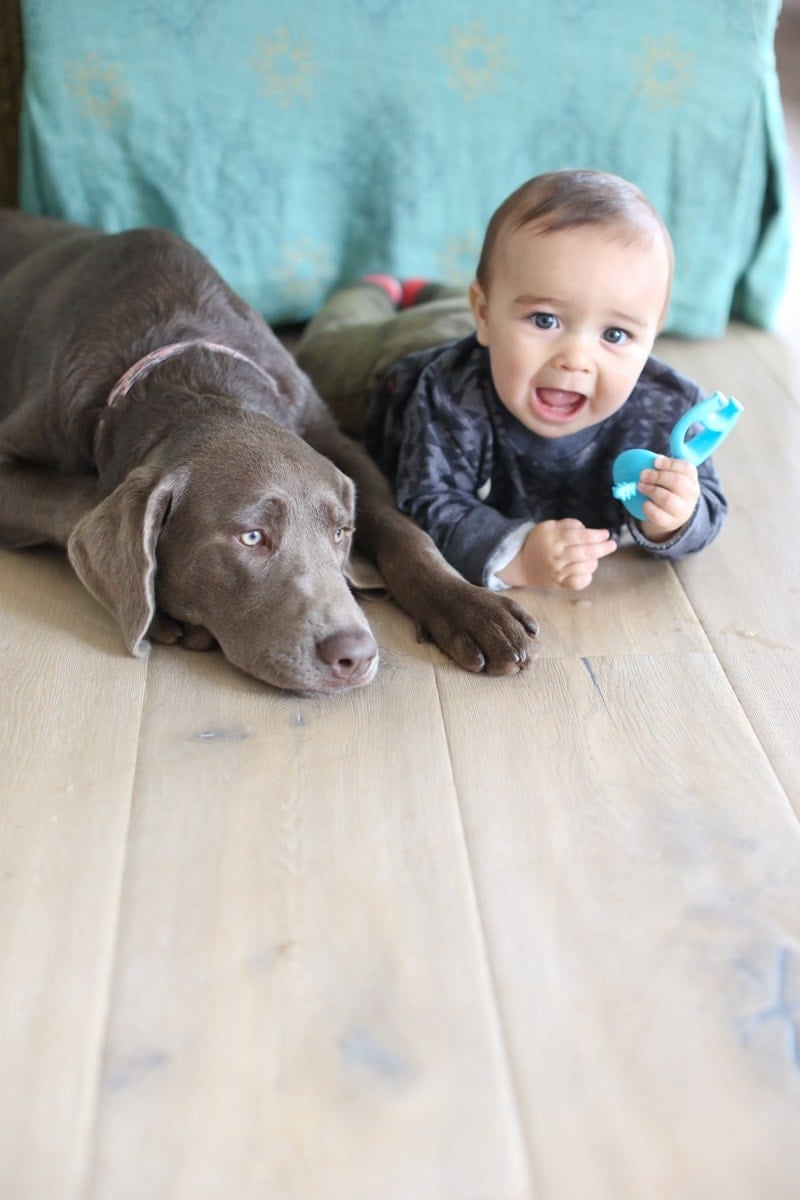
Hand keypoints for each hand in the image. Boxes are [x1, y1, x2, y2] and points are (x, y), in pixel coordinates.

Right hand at [498, 519, 616, 590]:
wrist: (521, 563)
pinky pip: (578, 583)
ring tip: (594, 557)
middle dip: (603, 548)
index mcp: (554, 538)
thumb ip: (568, 524)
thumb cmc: (538, 542)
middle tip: (612, 545)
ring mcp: (557, 571)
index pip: (580, 536)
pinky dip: (586, 578)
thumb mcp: (548, 526)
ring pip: (585, 568)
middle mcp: (556, 555)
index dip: (596, 535)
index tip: (605, 534)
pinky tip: (586, 571)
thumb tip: (587, 529)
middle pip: (585, 552)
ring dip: (594, 562)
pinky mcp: (558, 583)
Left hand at [636, 456, 699, 541]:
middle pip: (677, 482)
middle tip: (642, 475)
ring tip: (640, 486)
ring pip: (667, 499)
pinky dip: (647, 507)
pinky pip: (657, 514)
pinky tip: (644, 502)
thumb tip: (649, 460)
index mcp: (692, 479)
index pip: (687, 468)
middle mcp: (690, 494)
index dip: (670, 464)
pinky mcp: (669, 522)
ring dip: (651, 490)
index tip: (655, 462)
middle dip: (657, 476)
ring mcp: (681, 510)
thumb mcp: (671, 478)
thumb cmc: (669, 491)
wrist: (671, 517)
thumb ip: (663, 468)